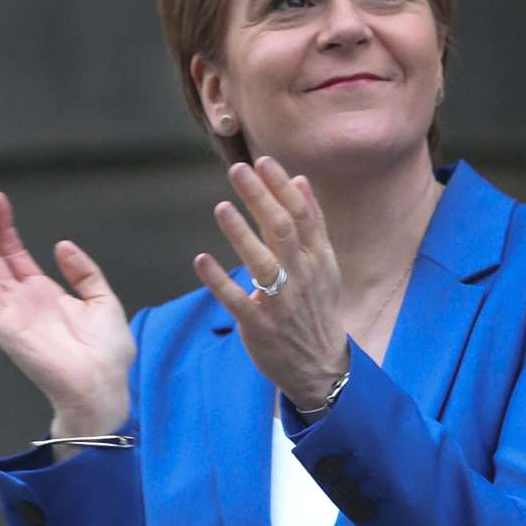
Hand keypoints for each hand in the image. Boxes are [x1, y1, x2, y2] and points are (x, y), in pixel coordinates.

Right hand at [0, 187, 134, 435]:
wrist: (103, 385)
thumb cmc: (107, 353)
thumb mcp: (102, 301)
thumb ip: (83, 272)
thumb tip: (62, 245)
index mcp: (43, 294)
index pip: (14, 254)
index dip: (4, 226)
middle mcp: (21, 300)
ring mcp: (10, 311)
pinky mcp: (4, 324)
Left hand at [193, 157, 348, 410]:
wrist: (320, 364)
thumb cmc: (315, 307)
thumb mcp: (323, 264)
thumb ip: (313, 222)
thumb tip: (300, 180)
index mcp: (317, 258)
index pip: (302, 215)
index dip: (282, 187)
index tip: (262, 161)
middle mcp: (302, 276)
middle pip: (283, 231)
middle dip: (261, 199)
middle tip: (238, 170)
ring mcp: (281, 303)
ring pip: (262, 264)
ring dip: (241, 235)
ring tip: (221, 207)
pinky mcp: (260, 326)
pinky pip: (238, 301)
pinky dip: (219, 281)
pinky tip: (201, 260)